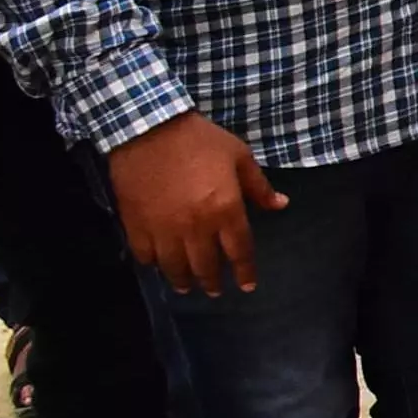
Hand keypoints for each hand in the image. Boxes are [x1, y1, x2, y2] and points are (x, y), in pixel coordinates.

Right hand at [107, 113, 287, 295]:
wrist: (149, 127)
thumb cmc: (199, 139)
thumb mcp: (239, 156)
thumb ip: (259, 186)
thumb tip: (281, 205)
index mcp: (226, 209)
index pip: (240, 251)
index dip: (244, 272)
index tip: (247, 286)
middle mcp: (196, 226)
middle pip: (205, 266)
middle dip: (212, 283)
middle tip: (215, 291)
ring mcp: (164, 228)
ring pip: (174, 267)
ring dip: (182, 280)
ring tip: (187, 287)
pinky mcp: (136, 224)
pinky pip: (145, 255)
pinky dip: (152, 264)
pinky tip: (158, 265)